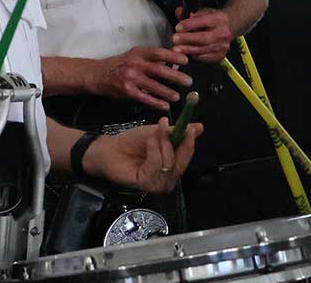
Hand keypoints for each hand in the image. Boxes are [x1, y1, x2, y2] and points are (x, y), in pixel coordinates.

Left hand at [86, 117, 201, 192]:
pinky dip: (153, 151)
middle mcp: (168, 177)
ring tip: (151, 135)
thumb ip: (177, 132)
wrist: (111, 148)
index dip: (189, 142)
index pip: (187, 155)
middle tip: (165, 127)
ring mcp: (158, 183)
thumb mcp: (157, 133)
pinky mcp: (147, 184)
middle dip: (174, 143)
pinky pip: (156, 166)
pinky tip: (148, 142)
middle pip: (181, 162)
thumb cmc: (133, 142)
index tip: (190, 128)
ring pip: (169, 163)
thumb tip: (199, 127)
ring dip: (160, 145)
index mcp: (173, 164)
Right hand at [98, 47, 191, 109]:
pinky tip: (165, 105)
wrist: (97, 74)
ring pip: (153, 85)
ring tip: (177, 96)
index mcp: (138, 53)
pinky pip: (145, 98)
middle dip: (175, 76)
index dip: (173, 56)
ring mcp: (130, 77)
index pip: (158, 53)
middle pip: (159, 69)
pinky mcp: (127, 91)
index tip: (185, 61)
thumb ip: (151, 59)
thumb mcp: (134, 56)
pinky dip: (156, 102)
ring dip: (167, 92)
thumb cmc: (119, 65)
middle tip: (188, 82)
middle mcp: (135, 64)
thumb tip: (173, 64)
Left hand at [173, 8, 234, 62]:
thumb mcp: (204, 12)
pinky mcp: (220, 55)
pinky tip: (186, 54)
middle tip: (175, 39)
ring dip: (188, 50)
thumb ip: (190, 13)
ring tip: (177, 49)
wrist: (229, 27)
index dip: (190, 24)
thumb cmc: (214, 20)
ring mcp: (223, 46)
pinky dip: (194, 56)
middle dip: (188, 39)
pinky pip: (205, 58)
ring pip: (204, 49)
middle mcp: (223, 33)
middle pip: (204, 38)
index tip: (178, 27)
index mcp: (220, 18)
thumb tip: (179, 12)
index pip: (204, 21)